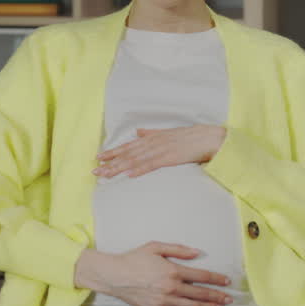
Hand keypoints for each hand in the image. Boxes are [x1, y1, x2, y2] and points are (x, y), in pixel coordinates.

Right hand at [73, 243, 232, 305]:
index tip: (227, 282)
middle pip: (201, 294)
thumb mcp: (156, 247)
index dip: (217, 279)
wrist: (114, 275)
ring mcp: (164, 302)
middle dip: (217, 296)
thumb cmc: (134, 259)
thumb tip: (198, 253)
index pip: (202, 276)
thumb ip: (179, 249)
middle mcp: (171, 288)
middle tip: (229, 299)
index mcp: (173, 271)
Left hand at [94, 125, 225, 178]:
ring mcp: (162, 150)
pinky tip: (129, 174)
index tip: (99, 157)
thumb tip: (137, 132)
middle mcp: (154, 142)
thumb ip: (152, 133)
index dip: (113, 152)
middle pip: (128, 153)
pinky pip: (152, 164)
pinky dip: (139, 169)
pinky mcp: (170, 158)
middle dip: (111, 162)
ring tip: (106, 174)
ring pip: (136, 159)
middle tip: (95, 169)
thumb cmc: (191, 137)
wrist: (209, 138)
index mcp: (153, 138)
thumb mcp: (168, 133)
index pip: (129, 146)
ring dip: (120, 167)